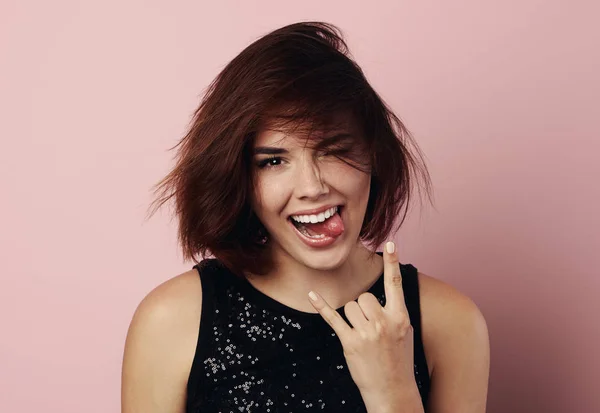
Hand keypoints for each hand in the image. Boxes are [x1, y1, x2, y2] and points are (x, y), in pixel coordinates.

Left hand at [308, 241, 416, 401]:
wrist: (393, 391)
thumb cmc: (399, 360)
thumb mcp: (406, 333)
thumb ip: (395, 312)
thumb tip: (384, 295)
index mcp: (401, 317)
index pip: (396, 284)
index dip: (393, 262)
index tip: (390, 243)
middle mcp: (384, 322)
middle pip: (364, 297)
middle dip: (363, 309)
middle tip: (370, 328)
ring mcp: (367, 332)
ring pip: (350, 306)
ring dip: (352, 318)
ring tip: (362, 337)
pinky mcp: (350, 342)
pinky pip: (333, 318)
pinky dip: (321, 306)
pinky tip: (312, 295)